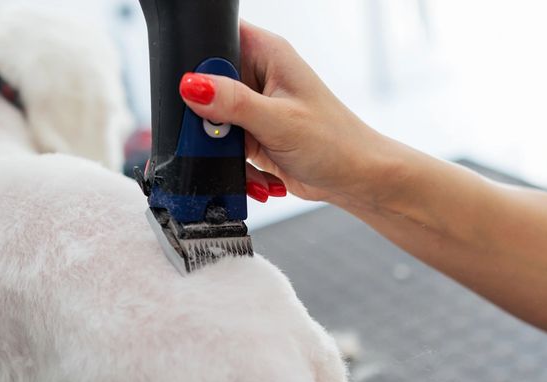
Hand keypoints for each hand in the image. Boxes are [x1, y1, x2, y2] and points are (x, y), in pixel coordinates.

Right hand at [177, 21, 402, 208]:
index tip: (195, 92)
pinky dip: (233, 163)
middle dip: (207, 116)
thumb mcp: (279, 121)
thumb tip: (193, 85)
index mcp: (267, 53)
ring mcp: (253, 106)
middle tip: (221, 133)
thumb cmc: (336, 142)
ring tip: (246, 156)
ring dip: (221, 146)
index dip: (198, 60)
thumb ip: (233, 102)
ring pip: (209, 120)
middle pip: (204, 83)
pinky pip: (222, 146)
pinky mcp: (251, 133)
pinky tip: (258, 171)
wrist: (354, 180)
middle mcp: (257, 76)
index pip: (216, 36)